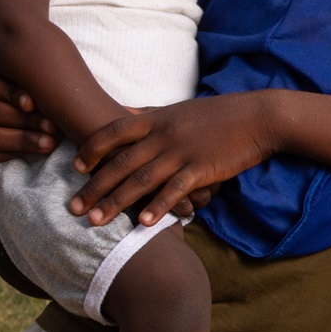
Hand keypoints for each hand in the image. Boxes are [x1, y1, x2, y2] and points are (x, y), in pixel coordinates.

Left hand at [70, 92, 276, 225]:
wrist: (257, 117)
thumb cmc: (218, 114)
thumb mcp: (178, 109)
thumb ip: (148, 113)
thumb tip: (122, 111)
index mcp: (157, 118)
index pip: (114, 131)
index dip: (92, 149)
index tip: (76, 167)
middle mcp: (164, 135)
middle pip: (120, 163)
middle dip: (94, 187)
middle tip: (73, 209)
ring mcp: (182, 152)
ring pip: (141, 180)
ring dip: (115, 203)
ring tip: (95, 222)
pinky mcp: (202, 169)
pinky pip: (174, 191)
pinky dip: (157, 207)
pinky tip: (143, 223)